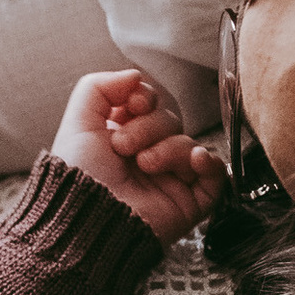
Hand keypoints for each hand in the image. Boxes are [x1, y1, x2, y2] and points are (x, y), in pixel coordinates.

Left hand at [51, 69, 225, 243]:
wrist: (88, 218)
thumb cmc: (77, 177)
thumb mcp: (78, 122)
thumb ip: (99, 87)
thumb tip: (135, 76)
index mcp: (123, 138)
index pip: (151, 104)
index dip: (146, 98)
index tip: (132, 106)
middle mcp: (147, 156)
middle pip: (171, 121)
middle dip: (150, 127)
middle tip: (125, 147)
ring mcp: (169, 180)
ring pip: (190, 144)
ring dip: (169, 148)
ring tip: (145, 165)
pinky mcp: (188, 202)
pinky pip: (216, 176)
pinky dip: (210, 163)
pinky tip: (194, 160)